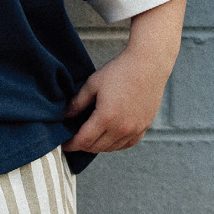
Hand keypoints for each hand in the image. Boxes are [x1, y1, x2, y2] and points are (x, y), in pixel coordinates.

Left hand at [61, 0, 186, 155]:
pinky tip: (109, 138)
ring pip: (112, 148)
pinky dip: (115, 145)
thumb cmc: (120, 71)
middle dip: (83, 146)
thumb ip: (77, 102)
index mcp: (106, 117)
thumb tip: (65, 116)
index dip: (72, 144)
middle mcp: (121, 128)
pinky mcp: (144, 127)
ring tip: (90, 138)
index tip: (65, 145)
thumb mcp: (93, 84)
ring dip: (99, 146)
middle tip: (75, 140)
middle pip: (97, 147)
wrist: (148, 65)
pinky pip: (127, 144)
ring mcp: (134, 129)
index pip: (84, 140)